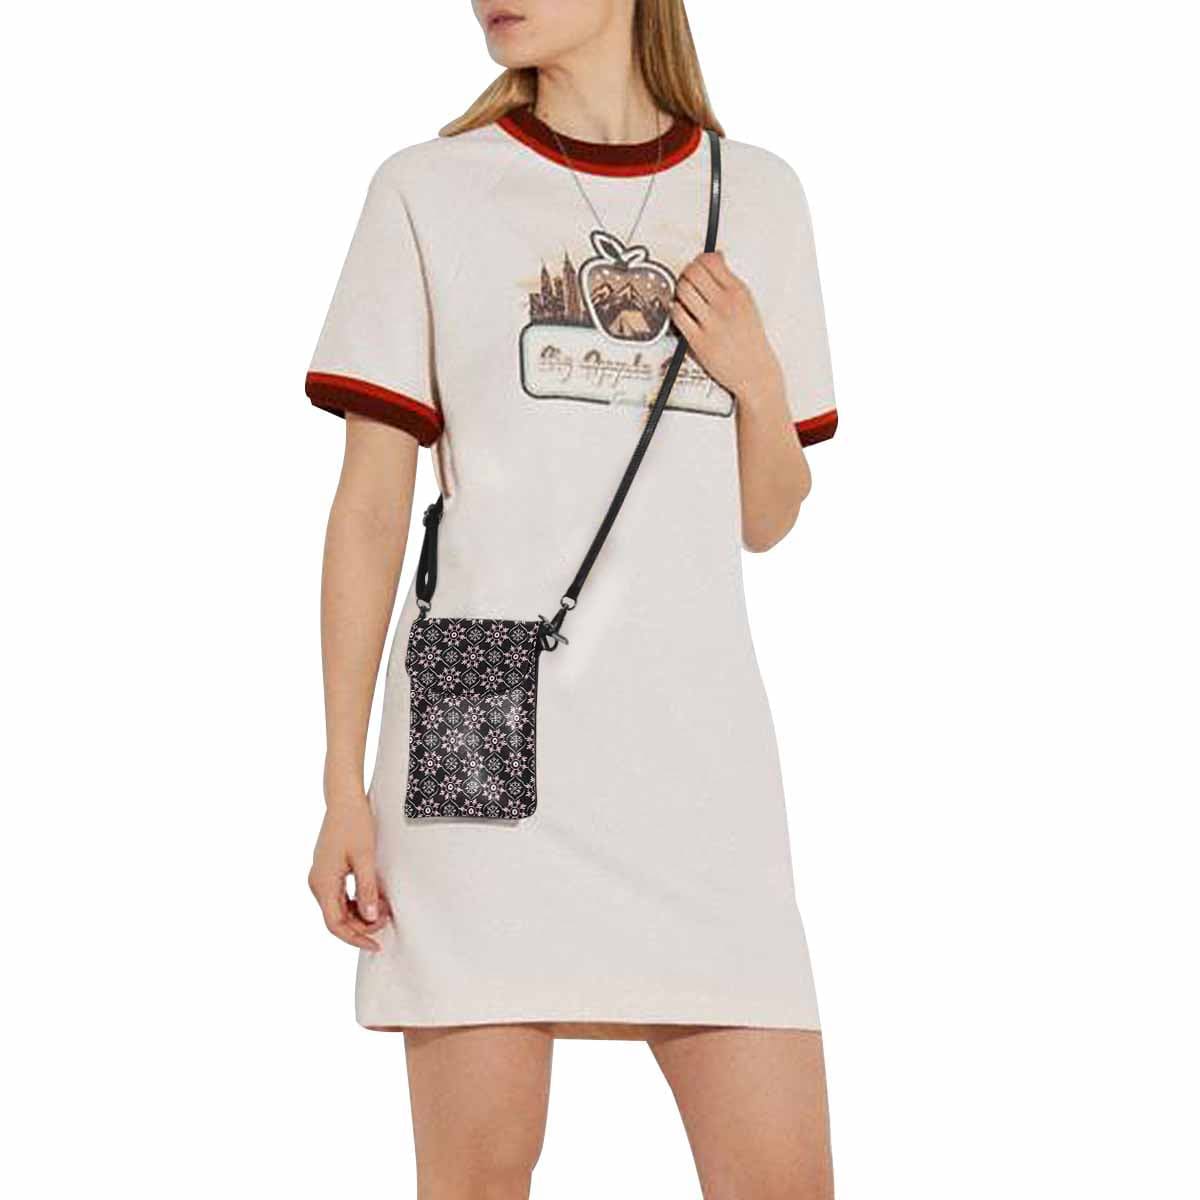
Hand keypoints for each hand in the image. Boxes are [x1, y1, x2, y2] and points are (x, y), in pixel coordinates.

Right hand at [308, 794, 389, 951]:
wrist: (343, 800)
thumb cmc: (354, 824)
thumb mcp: (365, 857)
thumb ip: (367, 889)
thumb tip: (370, 917)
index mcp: (323, 882)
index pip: (335, 924)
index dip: (356, 938)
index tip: (376, 945)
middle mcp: (317, 883)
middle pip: (337, 919)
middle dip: (362, 925)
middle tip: (387, 920)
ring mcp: (320, 877)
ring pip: (338, 908)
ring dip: (360, 913)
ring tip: (384, 908)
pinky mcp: (327, 871)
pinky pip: (340, 896)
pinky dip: (356, 901)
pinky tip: (374, 898)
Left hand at [671, 252, 782, 401]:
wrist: (755, 371)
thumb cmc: (750, 339)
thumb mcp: (747, 303)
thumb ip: (730, 282)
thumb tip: (715, 258)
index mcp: (739, 292)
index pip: (710, 261)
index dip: (698, 260)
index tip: (697, 266)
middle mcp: (725, 304)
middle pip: (693, 272)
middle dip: (686, 273)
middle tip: (686, 281)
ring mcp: (712, 323)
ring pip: (682, 290)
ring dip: (678, 291)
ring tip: (683, 299)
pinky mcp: (698, 341)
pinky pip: (677, 315)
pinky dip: (674, 310)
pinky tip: (680, 312)